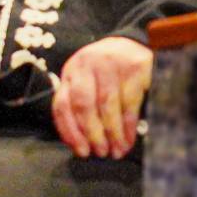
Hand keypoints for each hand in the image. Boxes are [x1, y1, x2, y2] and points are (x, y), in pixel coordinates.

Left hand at [52, 36, 152, 158]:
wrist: (134, 42)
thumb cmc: (106, 71)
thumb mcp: (87, 82)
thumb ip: (80, 105)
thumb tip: (79, 143)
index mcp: (70, 73)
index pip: (62, 105)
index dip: (69, 131)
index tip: (80, 151)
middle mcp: (85, 67)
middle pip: (83, 105)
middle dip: (92, 133)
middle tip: (100, 153)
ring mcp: (110, 66)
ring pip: (107, 106)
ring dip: (112, 133)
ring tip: (117, 151)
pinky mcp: (134, 67)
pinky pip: (130, 102)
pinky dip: (129, 124)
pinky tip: (129, 138)